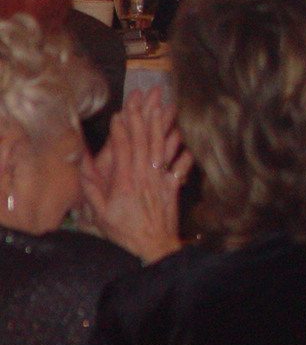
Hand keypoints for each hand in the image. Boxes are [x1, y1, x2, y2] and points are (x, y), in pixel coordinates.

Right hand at [81, 87, 191, 263]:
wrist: (152, 245)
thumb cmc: (123, 229)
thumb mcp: (99, 211)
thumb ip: (91, 186)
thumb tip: (81, 163)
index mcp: (124, 180)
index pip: (123, 148)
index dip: (122, 130)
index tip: (120, 113)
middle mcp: (144, 175)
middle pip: (144, 141)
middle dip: (143, 118)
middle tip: (144, 98)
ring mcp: (161, 179)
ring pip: (162, 147)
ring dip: (163, 126)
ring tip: (164, 106)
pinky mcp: (174, 185)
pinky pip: (180, 164)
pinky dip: (183, 149)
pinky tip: (185, 134)